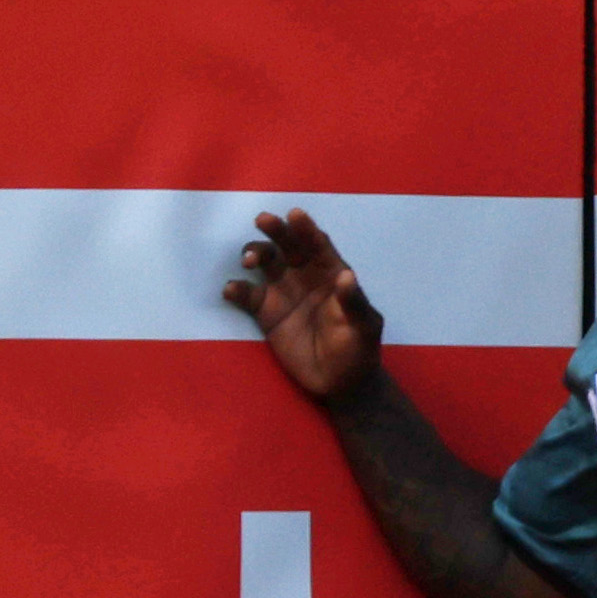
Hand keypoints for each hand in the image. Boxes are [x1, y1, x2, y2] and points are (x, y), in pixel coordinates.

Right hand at [224, 208, 384, 404]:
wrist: (340, 382)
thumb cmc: (358, 349)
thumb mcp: (364, 326)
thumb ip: (354, 302)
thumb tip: (346, 276)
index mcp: (331, 272)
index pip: (318, 244)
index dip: (307, 229)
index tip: (295, 215)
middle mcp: (305, 275)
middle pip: (287, 245)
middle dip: (275, 230)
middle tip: (263, 220)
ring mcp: (284, 292)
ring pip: (265, 262)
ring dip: (254, 253)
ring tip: (249, 261)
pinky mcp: (266, 313)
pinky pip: (247, 295)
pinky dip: (236, 289)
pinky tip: (232, 291)